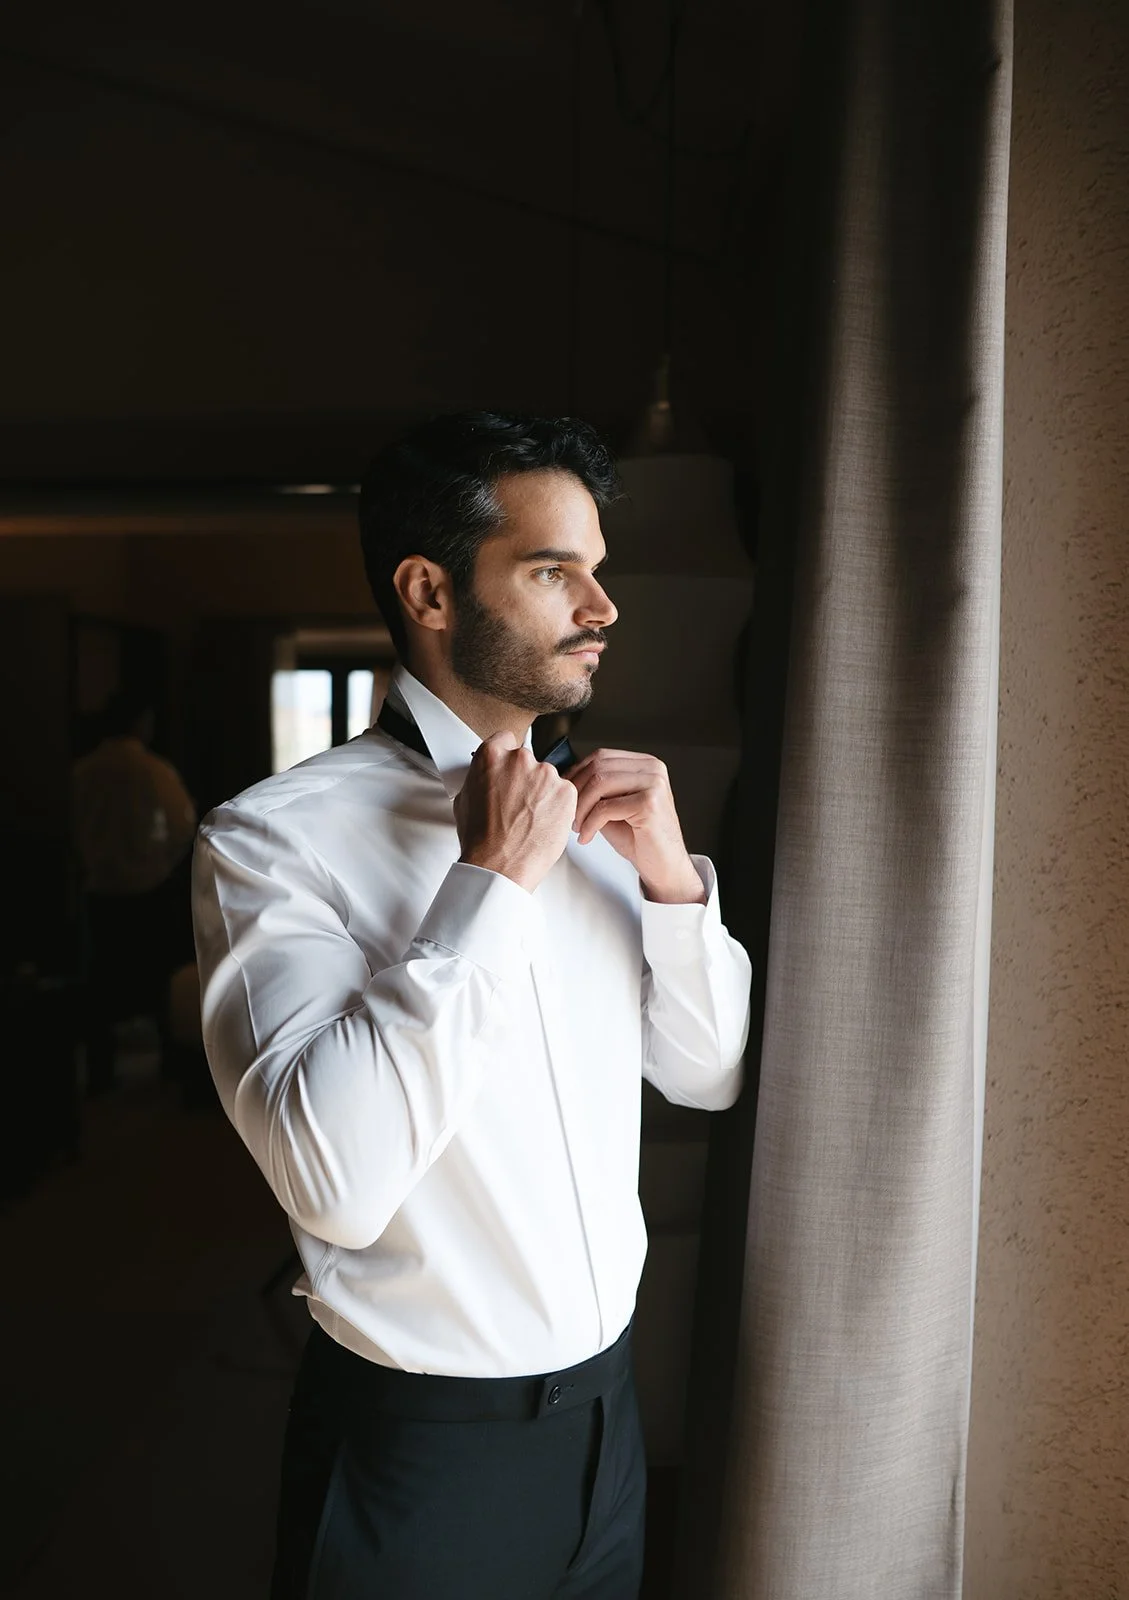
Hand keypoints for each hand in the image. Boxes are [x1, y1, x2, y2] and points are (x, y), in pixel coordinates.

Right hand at [454, 732, 576, 892]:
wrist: (500, 865)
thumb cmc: (481, 839)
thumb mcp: (465, 800)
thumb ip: (480, 778)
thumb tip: (485, 776)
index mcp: (492, 756)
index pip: (505, 740)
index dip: (507, 758)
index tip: (509, 769)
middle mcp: (520, 759)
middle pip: (527, 760)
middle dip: (524, 778)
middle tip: (517, 803)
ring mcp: (546, 774)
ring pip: (547, 777)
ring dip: (542, 792)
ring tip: (529, 818)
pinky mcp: (566, 791)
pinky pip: (565, 793)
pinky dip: (558, 806)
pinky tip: (543, 822)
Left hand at [567, 749, 705, 904]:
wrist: (664, 866)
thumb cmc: (640, 838)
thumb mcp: (614, 805)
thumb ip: (597, 789)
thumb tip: (566, 779)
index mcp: (645, 764)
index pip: (601, 756)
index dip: (577, 774)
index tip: (564, 794)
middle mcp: (652, 769)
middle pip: (598, 767)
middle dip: (576, 792)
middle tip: (568, 814)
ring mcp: (653, 784)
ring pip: (599, 783)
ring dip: (581, 808)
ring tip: (577, 826)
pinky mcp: (649, 803)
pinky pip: (605, 807)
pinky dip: (589, 824)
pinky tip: (586, 836)